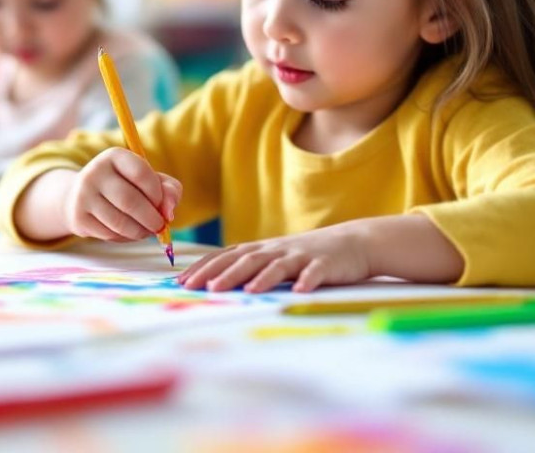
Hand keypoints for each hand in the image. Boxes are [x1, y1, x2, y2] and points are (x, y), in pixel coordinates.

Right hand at [63, 148, 180, 241]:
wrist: (81, 196)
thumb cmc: (126, 185)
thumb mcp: (150, 180)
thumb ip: (169, 190)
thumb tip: (169, 213)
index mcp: (114, 156)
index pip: (141, 174)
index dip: (157, 194)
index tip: (161, 204)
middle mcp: (94, 172)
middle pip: (129, 201)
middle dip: (151, 219)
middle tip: (160, 226)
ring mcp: (83, 195)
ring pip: (119, 222)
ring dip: (140, 232)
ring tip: (147, 231)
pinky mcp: (78, 217)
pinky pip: (109, 234)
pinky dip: (126, 238)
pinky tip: (129, 232)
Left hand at [178, 220, 376, 293]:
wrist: (352, 242)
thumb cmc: (307, 256)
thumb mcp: (275, 258)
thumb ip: (250, 267)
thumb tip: (214, 284)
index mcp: (262, 249)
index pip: (227, 255)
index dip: (205, 267)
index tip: (182, 282)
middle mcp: (276, 250)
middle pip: (246, 259)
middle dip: (222, 273)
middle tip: (200, 288)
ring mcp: (300, 256)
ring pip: (276, 265)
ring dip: (261, 277)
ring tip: (245, 290)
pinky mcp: (325, 264)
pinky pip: (315, 272)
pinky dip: (307, 281)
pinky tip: (299, 291)